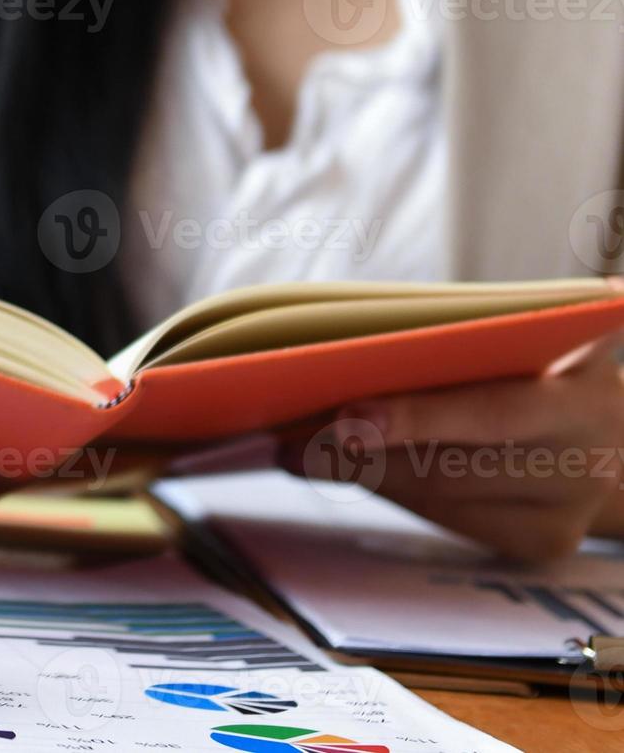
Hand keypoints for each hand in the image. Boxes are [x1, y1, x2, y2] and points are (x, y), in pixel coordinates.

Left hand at [286, 336, 623, 561]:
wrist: (615, 428)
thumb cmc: (545, 362)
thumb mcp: (521, 342)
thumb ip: (455, 349)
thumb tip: (343, 366)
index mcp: (586, 387)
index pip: (492, 410)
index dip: (417, 417)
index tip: (347, 418)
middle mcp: (590, 453)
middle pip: (453, 463)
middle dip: (360, 451)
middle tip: (291, 439)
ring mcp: (570, 506)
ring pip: (440, 495)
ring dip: (360, 473)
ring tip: (298, 451)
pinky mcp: (545, 541)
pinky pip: (449, 518)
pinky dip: (392, 490)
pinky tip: (346, 470)